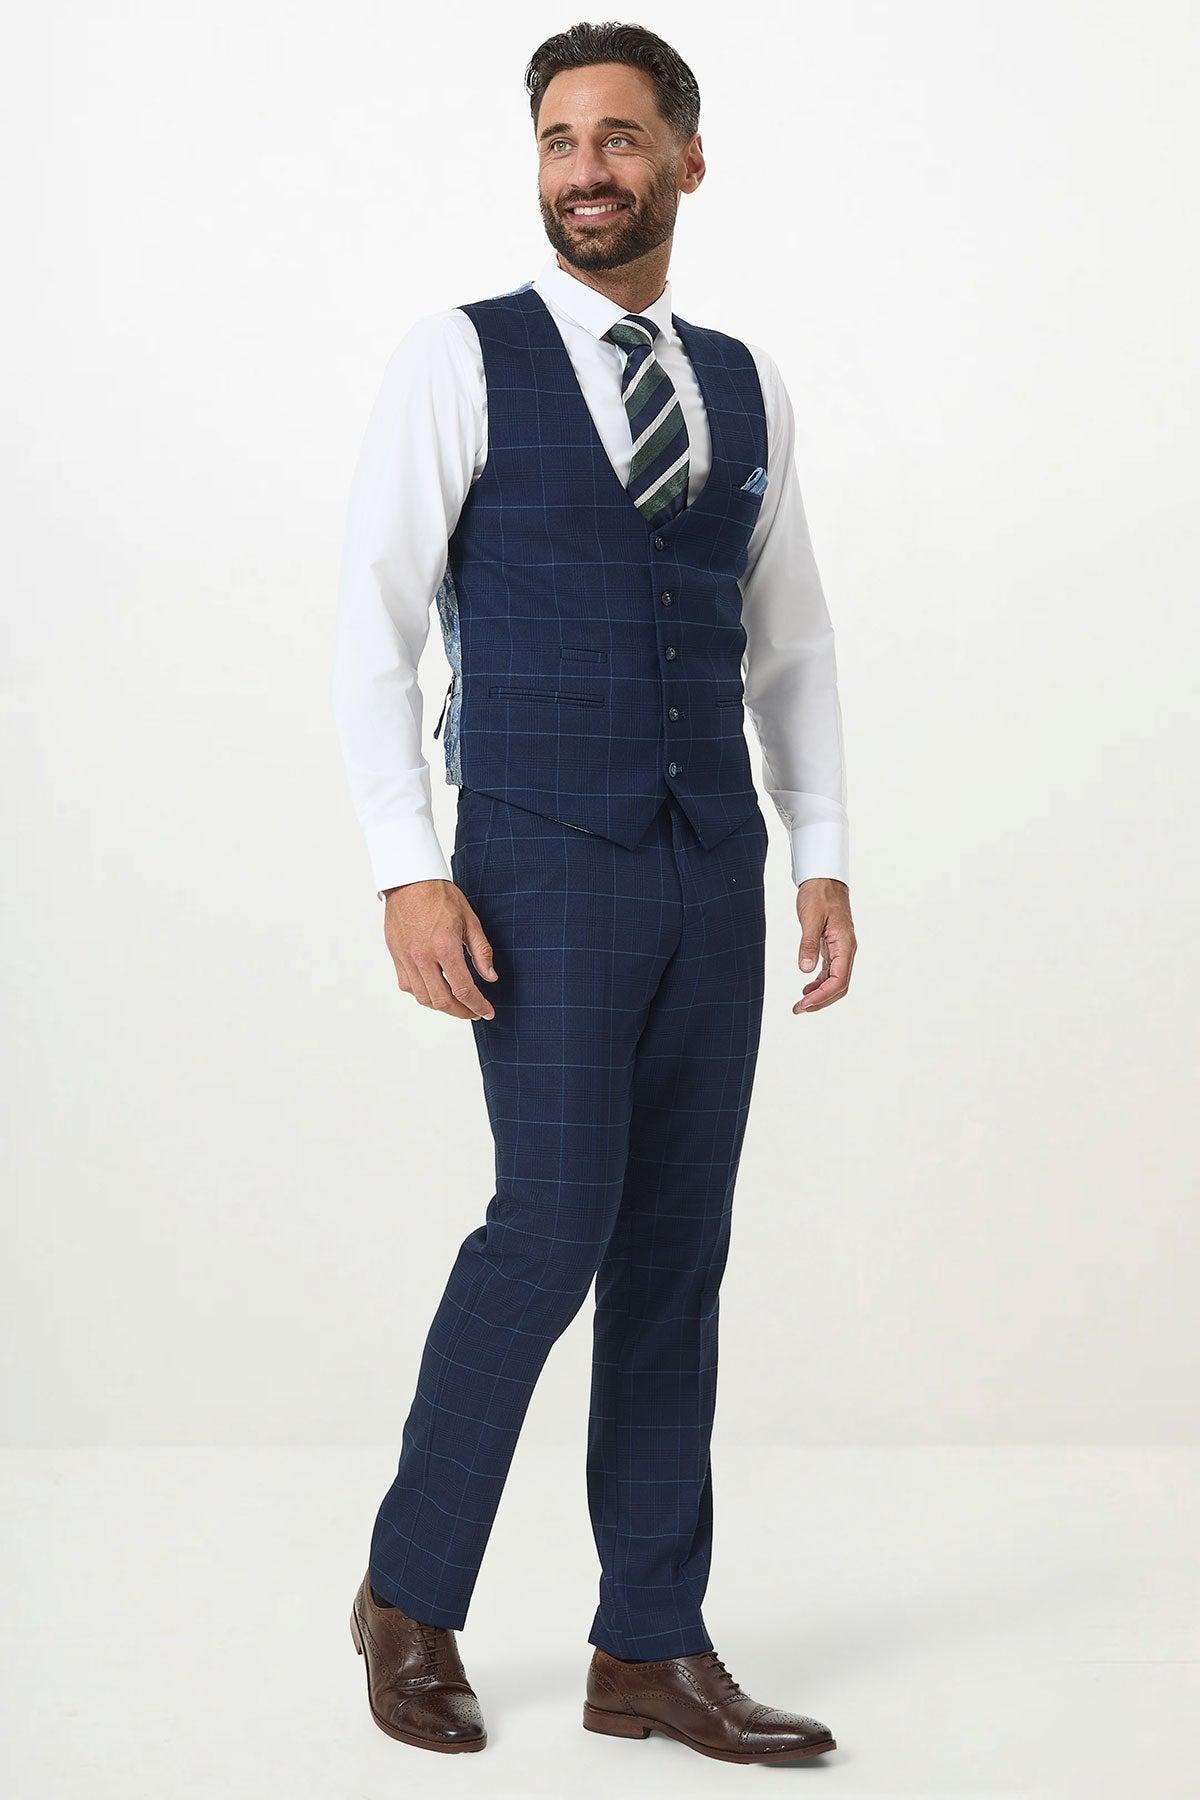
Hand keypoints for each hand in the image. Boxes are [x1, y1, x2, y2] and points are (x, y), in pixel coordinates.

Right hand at [381, 880, 498, 1019]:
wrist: (409, 880)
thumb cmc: (440, 895)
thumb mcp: (470, 920)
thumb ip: (481, 952)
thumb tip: (490, 977)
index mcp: (444, 947)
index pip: (464, 990)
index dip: (478, 1006)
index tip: (487, 1012)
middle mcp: (423, 957)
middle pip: (442, 1001)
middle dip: (461, 1012)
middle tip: (474, 1012)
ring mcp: (406, 958)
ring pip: (423, 997)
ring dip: (441, 1006)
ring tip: (456, 1002)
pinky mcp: (396, 956)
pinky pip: (408, 986)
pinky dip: (422, 993)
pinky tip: (434, 988)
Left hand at [794, 878, 855, 1014]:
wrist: (824, 878)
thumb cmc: (820, 894)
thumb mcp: (811, 918)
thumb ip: (809, 944)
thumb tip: (806, 970)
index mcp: (845, 944)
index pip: (838, 979)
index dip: (822, 996)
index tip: (804, 1003)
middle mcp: (846, 950)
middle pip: (839, 985)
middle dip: (821, 1000)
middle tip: (799, 1009)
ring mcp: (841, 949)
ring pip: (835, 980)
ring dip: (820, 994)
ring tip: (801, 1003)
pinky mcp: (833, 946)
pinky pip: (830, 971)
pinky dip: (819, 983)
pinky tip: (807, 988)